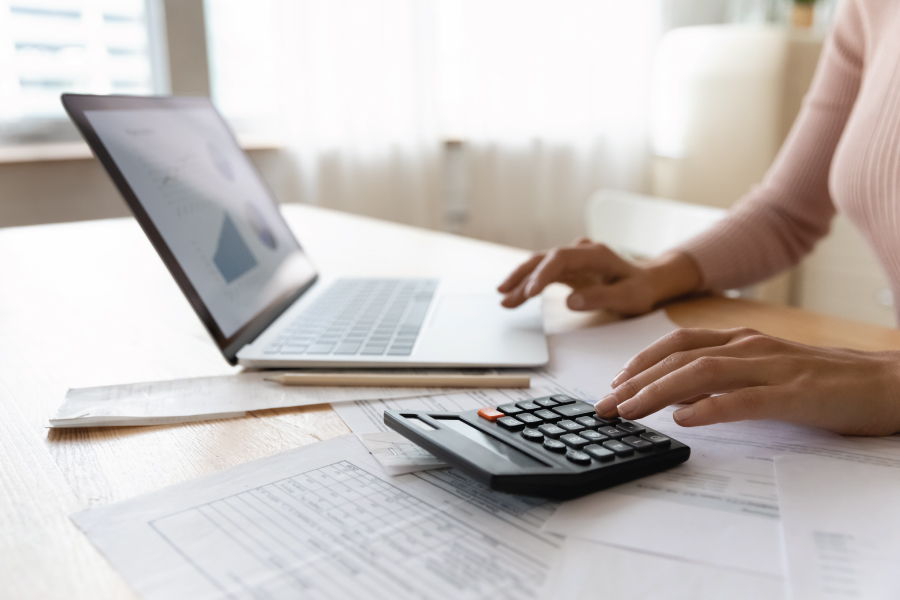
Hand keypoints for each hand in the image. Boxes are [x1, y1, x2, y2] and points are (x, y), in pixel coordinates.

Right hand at [497, 239, 701, 314]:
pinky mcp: (568, 270)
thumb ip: (600, 298)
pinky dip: (529, 285)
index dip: (542, 274)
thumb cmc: (640, 289)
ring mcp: (573, 260)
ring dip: (520, 281)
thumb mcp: (628, 298)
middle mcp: (580, 252)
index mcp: (595, 254)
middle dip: (522, 276)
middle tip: (505, 295)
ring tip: (503, 300)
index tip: (530, 292)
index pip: (561, 258)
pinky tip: (514, 297)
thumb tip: (570, 301)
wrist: (647, 282)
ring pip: (540, 266)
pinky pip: (544, 275)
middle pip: (544, 259)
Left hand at [595, 327, 899, 435]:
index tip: (613, 384)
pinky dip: (711, 407)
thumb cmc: (826, 381)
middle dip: (636, 381)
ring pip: (703, 373)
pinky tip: (684, 419)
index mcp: (743, 341)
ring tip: (629, 411)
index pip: (678, 344)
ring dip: (658, 392)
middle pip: (680, 358)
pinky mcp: (796, 393)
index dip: (640, 362)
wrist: (890, 384)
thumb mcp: (765, 375)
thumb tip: (677, 396)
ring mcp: (774, 367)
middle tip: (605, 406)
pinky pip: (746, 399)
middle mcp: (752, 346)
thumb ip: (724, 380)